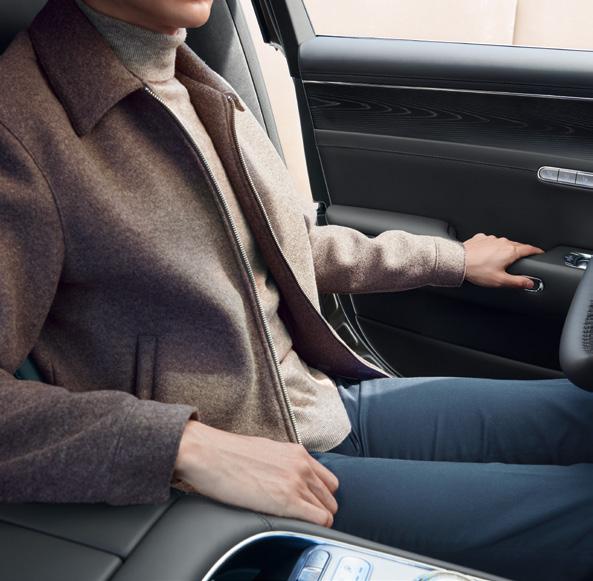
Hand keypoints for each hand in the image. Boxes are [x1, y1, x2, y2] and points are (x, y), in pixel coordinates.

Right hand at [174, 421, 338, 526]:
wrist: (210, 454)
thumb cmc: (228, 454)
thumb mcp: (265, 451)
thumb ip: (283, 463)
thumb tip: (283, 477)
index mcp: (297, 453)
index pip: (328, 480)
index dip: (321, 496)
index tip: (311, 505)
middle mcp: (302, 465)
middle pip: (330, 497)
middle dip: (321, 509)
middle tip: (304, 518)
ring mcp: (297, 482)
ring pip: (328, 510)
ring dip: (317, 520)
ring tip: (298, 525)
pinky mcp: (288, 501)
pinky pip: (320, 520)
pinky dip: (316, 528)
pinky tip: (299, 529)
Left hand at [463, 233, 543, 288]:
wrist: (458, 261)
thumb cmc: (477, 270)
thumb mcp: (500, 280)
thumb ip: (517, 282)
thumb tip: (530, 283)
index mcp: (510, 251)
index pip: (529, 249)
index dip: (536, 251)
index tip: (540, 252)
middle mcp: (502, 242)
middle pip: (517, 245)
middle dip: (521, 251)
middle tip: (522, 258)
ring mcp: (490, 239)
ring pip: (503, 243)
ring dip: (504, 249)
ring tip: (501, 259)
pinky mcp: (480, 238)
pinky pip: (490, 241)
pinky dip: (492, 247)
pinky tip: (487, 254)